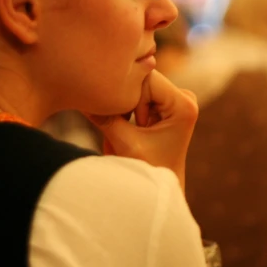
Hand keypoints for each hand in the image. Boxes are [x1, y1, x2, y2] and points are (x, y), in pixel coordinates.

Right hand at [84, 70, 197, 189]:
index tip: (132, 125)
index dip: (131, 98)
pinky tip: (131, 126)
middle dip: (129, 100)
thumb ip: (104, 117)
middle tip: (127, 126)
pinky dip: (130, 107)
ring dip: (127, 105)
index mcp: (184, 105)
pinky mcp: (167, 102)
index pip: (147, 78)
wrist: (159, 187)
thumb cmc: (147, 170)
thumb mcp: (124, 143)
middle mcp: (185, 98)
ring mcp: (177, 99)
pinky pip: (140, 92)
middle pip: (144, 79)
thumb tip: (81, 95)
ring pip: (139, 85)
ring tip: (129, 129)